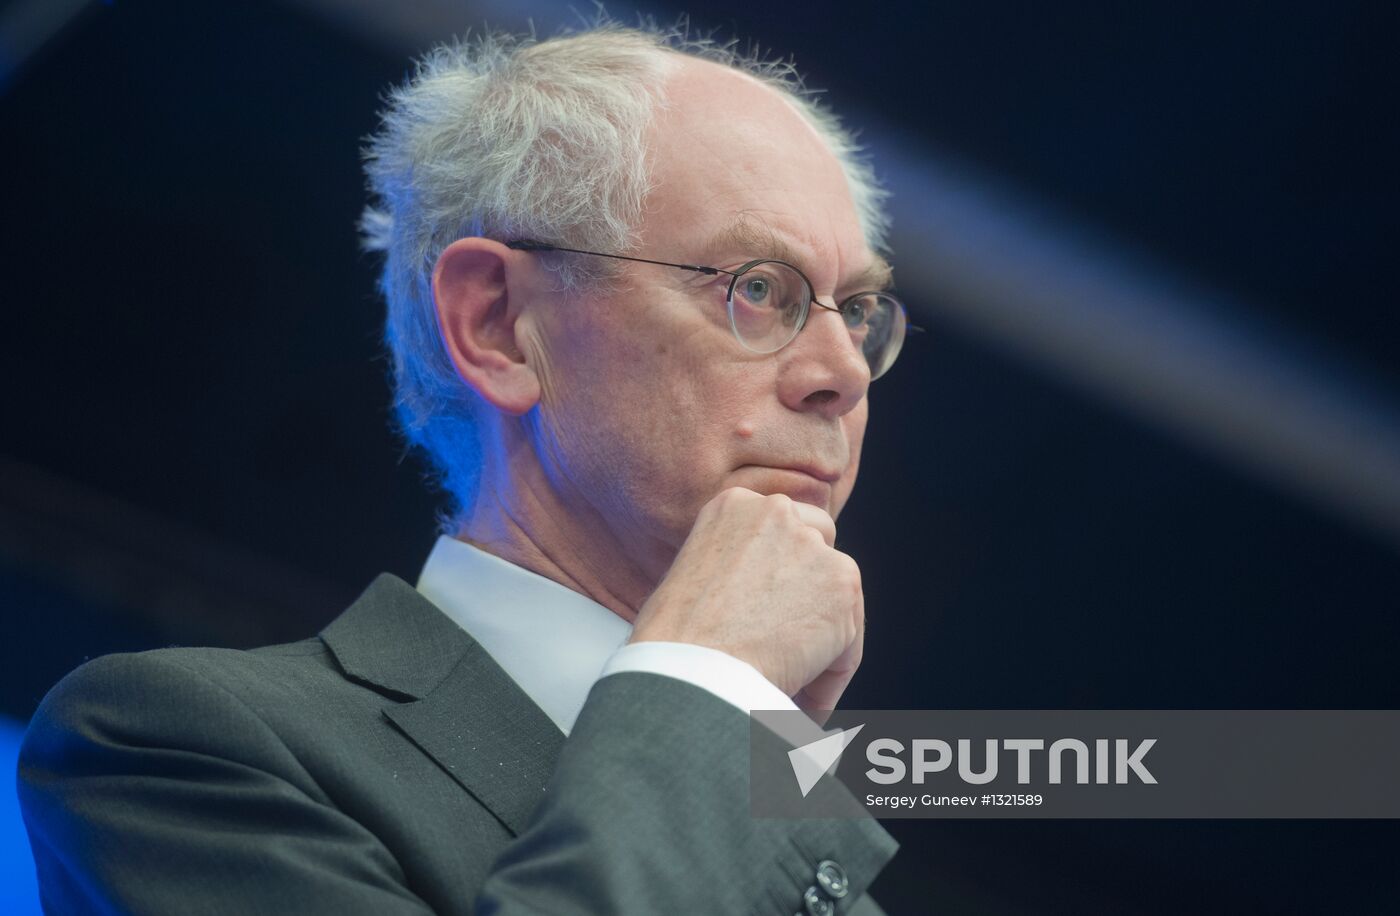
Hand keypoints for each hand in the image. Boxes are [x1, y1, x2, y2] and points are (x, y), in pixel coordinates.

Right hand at [629, 487, 864, 716]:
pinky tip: (805, 697)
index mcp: (734, 505)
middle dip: (815, 590)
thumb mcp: (694, 578)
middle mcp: (776, 512)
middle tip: (793, 641)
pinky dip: (833, 673)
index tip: (771, 616)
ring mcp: (811, 545)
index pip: (780, 528)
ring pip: (838, 597)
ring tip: (794, 685)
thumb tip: (767, 602)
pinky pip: (850, 638)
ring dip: (822, 640)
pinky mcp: (842, 582)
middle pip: (820, 545)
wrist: (690, 667)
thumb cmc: (673, 642)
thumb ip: (736, 570)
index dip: (783, 574)